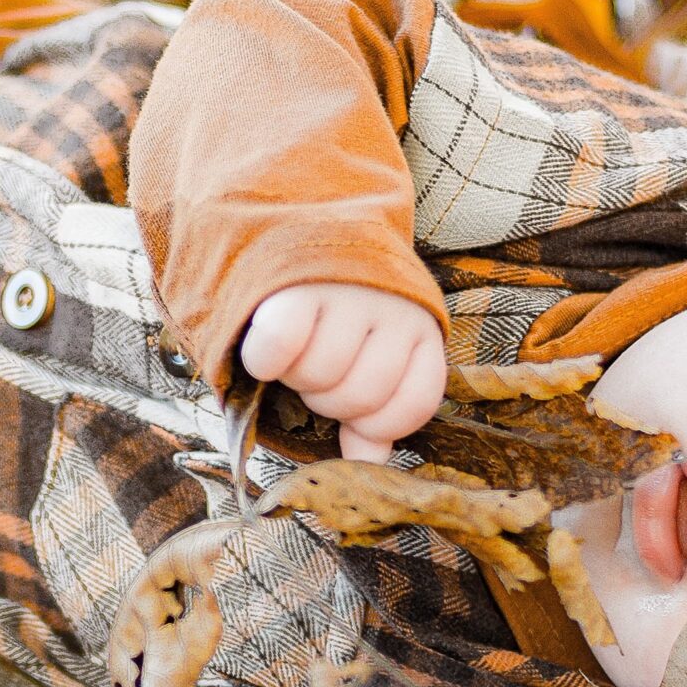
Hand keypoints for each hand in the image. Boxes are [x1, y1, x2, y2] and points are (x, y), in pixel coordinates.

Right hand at [241, 283, 446, 461]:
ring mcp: (347, 292)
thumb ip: (374, 413)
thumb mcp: (371, 358)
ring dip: (296, 377)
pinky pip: (280, 346)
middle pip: (361, 394)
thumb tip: (370, 462)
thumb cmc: (338, 312)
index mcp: (422, 330)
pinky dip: (265, 360)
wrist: (303, 224)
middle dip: (329, 399)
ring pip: (320, 374)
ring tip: (294, 354)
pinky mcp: (297, 283)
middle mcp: (394, 307)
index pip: (414, 404)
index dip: (378, 423)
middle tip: (315, 371)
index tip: (355, 411)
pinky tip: (265, 354)